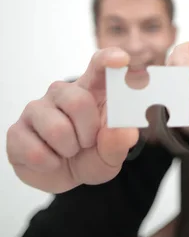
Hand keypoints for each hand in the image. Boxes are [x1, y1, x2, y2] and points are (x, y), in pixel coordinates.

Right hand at [6, 47, 138, 193]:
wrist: (68, 177)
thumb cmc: (93, 154)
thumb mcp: (113, 152)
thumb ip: (120, 141)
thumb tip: (125, 130)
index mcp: (92, 89)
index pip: (100, 65)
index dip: (109, 59)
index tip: (122, 60)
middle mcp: (62, 93)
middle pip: (78, 101)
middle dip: (88, 132)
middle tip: (88, 142)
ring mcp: (37, 109)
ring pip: (57, 129)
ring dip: (69, 149)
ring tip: (69, 150)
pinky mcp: (16, 130)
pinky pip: (35, 151)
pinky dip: (50, 163)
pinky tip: (51, 159)